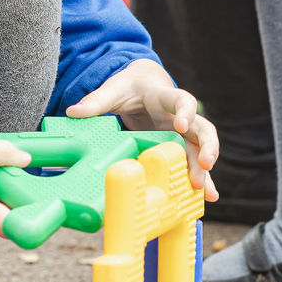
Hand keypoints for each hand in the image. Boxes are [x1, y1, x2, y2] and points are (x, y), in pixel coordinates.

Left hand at [66, 59, 218, 200]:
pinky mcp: (178, 146)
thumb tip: (73, 112)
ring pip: (201, 150)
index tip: (181, 125)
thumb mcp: (113, 90)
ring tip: (207, 193)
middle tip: (206, 164)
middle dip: (208, 147)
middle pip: (204, 129)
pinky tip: (205, 197)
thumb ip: (96, 101)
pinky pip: (191, 162)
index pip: (183, 100)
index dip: (185, 112)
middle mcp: (180, 116)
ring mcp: (182, 133)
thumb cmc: (129, 87)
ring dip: (205, 170)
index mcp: (165, 97)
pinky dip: (200, 179)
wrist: (142, 84)